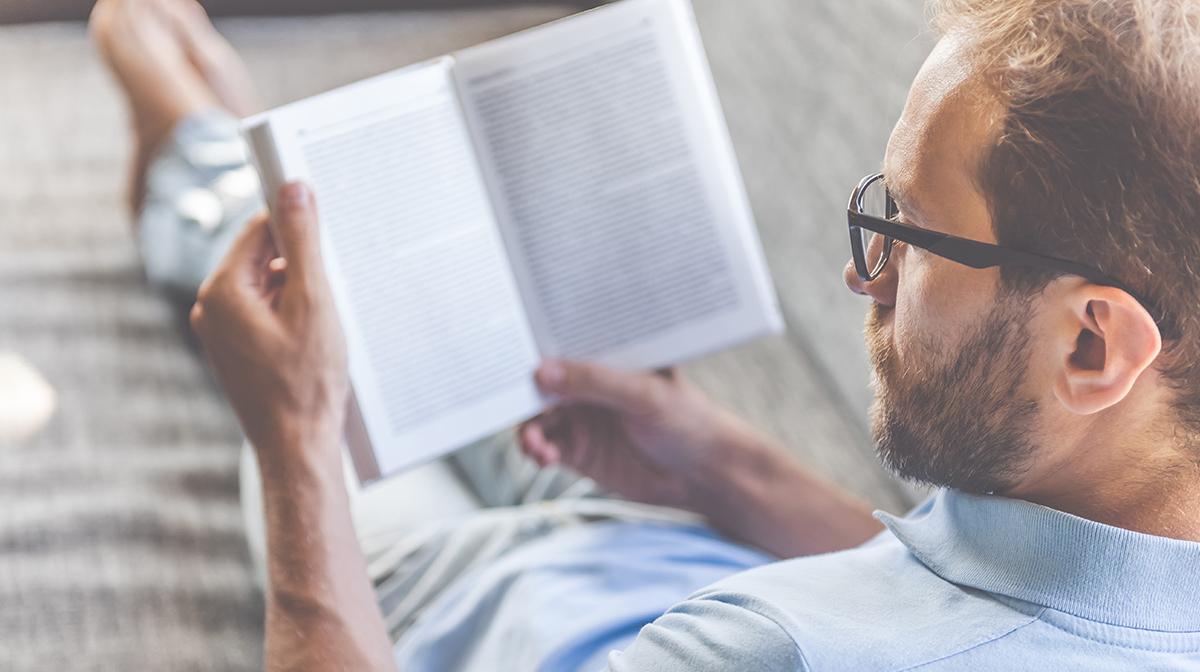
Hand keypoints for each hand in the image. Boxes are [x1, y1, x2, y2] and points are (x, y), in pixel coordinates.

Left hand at [190, 182, 348, 459]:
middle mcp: (211, 308)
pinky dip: (292, 313)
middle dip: (300, 262)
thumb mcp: (314, 302)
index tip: (327, 218)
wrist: (298, 445)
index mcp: (221, 291)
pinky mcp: (236, 350)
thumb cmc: (307, 382)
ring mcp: (221, 332)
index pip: (258, 229)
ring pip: (265, 285)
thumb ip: (303, 241)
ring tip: (327, 319)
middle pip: (261, 256)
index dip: (295, 222)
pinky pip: (264, 312)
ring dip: (298, 290)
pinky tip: (316, 335)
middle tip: (334, 282)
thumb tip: (295, 188)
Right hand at [518, 360, 747, 507]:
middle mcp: (588, 384)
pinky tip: (541, 456)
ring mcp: (581, 417)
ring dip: (527, 428)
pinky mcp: (578, 450)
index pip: (564, 344)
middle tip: (505, 400)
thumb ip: (595, 381)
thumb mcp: (644, 393)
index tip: (511, 351)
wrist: (703, 474)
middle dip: (520, 390)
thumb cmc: (687, 420)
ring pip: (537, 416)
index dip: (536, 345)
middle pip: (541, 381)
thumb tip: (543, 371)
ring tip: (534, 443)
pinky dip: (536, 449)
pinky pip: (544, 446)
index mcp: (606, 357)